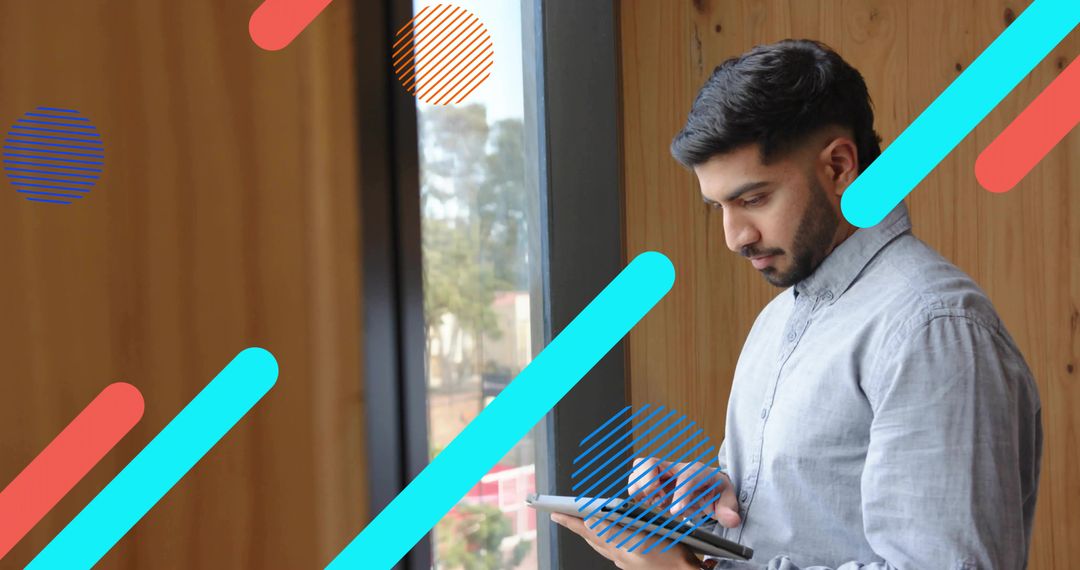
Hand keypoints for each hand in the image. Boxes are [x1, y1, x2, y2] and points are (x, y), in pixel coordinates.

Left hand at [551, 512, 698, 569]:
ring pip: (599, 545)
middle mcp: (620, 555)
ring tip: (577, 523)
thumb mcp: (645, 532)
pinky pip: (608, 550)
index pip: (588, 529)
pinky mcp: (633, 565)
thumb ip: (616, 526)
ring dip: (586, 533)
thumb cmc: (673, 552)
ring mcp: (625, 561)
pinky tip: (603, 536)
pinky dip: (600, 540)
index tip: (555, 512)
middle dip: (574, 525)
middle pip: (590, 537)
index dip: (571, 520)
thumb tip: (592, 519)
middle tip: (558, 515)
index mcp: (620, 545)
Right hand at [628, 459, 741, 528]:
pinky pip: (636, 480)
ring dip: (641, 489)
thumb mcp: (727, 499)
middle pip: (650, 462)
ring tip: (654, 502)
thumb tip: (731, 520)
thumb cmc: (716, 491)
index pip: (686, 477)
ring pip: (639, 468)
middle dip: (648, 482)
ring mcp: (662, 473)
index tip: (675, 511)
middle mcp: (676, 468)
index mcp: (696, 471)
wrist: (709, 485)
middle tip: (659, 501)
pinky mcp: (652, 480)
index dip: (680, 493)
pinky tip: (652, 503)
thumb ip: (728, 509)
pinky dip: (638, 493)